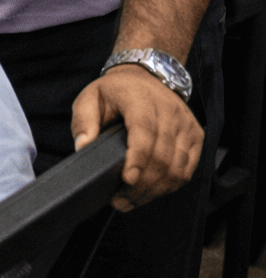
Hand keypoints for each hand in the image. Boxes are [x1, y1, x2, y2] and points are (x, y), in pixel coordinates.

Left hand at [71, 64, 202, 210]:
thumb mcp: (90, 98)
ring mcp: (185, 124)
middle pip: (162, 155)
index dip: (138, 158)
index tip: (127, 179)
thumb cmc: (114, 92)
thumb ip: (83, 122)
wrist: (145, 77)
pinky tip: (152, 192)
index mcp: (139, 99)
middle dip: (142, 183)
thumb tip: (82, 147)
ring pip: (177, 165)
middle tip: (120, 201)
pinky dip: (171, 184)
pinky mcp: (195, 135)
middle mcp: (168, 111)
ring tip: (132, 200)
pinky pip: (188, 167)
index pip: (144, 131)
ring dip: (156, 189)